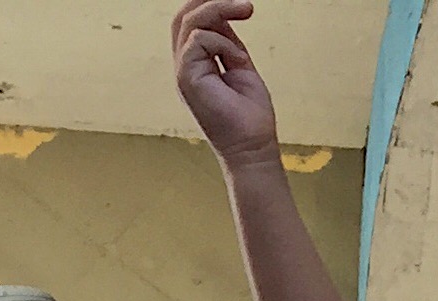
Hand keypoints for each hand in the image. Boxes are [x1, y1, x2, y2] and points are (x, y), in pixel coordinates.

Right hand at [172, 0, 279, 162]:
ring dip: (219, 9)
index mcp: (196, 65)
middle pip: (183, 16)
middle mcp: (185, 67)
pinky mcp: (186, 78)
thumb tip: (224, 15)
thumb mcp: (240, 66)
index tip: (236, 2)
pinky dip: (223, 41)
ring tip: (246, 9)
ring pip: (189, 21)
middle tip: (241, 1)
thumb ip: (228, 41)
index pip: (190, 23)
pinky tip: (237, 58)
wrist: (253, 148)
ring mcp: (183, 73)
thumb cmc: (250, 118)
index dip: (207, 3)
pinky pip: (198, 39)